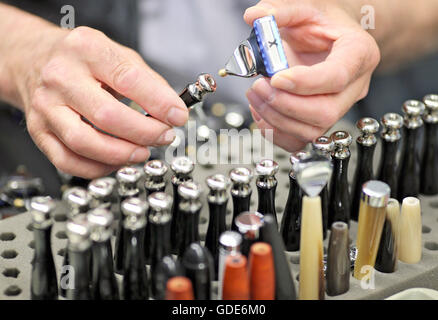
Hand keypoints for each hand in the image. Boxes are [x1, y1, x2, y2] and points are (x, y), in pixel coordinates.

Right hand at [19, 26, 187, 177]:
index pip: (128, 79)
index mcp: (86, 49)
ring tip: (143, 152)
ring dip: (122, 155)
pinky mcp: (38, 130)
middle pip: (107, 115)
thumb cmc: (81, 59)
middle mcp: (61, 77)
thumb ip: (148, 82)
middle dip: (144, 133)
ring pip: (85, 142)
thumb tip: (173, 111)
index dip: (159, 102)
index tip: (178, 116)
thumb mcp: (118, 54)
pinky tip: (116, 162)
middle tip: (164, 136)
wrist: (32, 58)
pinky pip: (67, 160)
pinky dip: (98, 168)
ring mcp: (46, 106)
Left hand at [244, 0, 379, 150]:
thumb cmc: (325, 26)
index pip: (336, 77)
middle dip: (285, 105)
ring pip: (311, 130)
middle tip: (259, 86)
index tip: (276, 78)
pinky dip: (275, 133)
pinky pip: (300, 140)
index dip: (304, 82)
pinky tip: (261, 113)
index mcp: (358, 54)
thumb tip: (255, 16)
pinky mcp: (321, 121)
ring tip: (255, 95)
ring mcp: (339, 107)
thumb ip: (283, 11)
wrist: (333, 40)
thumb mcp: (308, 9)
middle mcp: (353, 86)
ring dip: (276, 118)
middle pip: (325, 111)